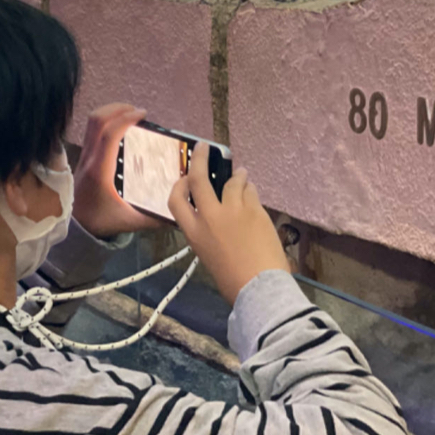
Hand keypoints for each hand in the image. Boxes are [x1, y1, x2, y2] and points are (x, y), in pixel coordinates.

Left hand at [72, 103, 160, 237]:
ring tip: (130, 114)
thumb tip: (178, 212)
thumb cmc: (99, 221)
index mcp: (99, 171)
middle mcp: (89, 158)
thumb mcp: (129, 221)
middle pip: (96, 120)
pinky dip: (106, 122)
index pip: (109, 135)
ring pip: (91, 123)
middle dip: (117, 108)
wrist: (73, 224)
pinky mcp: (84, 156)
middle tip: (138, 111)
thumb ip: (154, 218)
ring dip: (110, 112)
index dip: (125, 119)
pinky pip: (91, 130)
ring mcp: (84, 155)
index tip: (143, 114)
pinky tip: (120, 128)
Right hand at [168, 144, 288, 305]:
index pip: (176, 200)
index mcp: (193, 232)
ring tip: (241, 174)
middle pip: (199, 180)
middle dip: (200, 159)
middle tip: (204, 148)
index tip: (186, 178)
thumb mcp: (207, 254)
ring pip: (232, 182)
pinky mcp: (256, 211)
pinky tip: (252, 190)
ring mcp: (234, 210)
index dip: (179, 185)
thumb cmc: (230, 279)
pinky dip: (250, 189)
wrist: (259, 286)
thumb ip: (207, 231)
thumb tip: (217, 217)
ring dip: (236, 176)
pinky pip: (251, 192)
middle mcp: (210, 216)